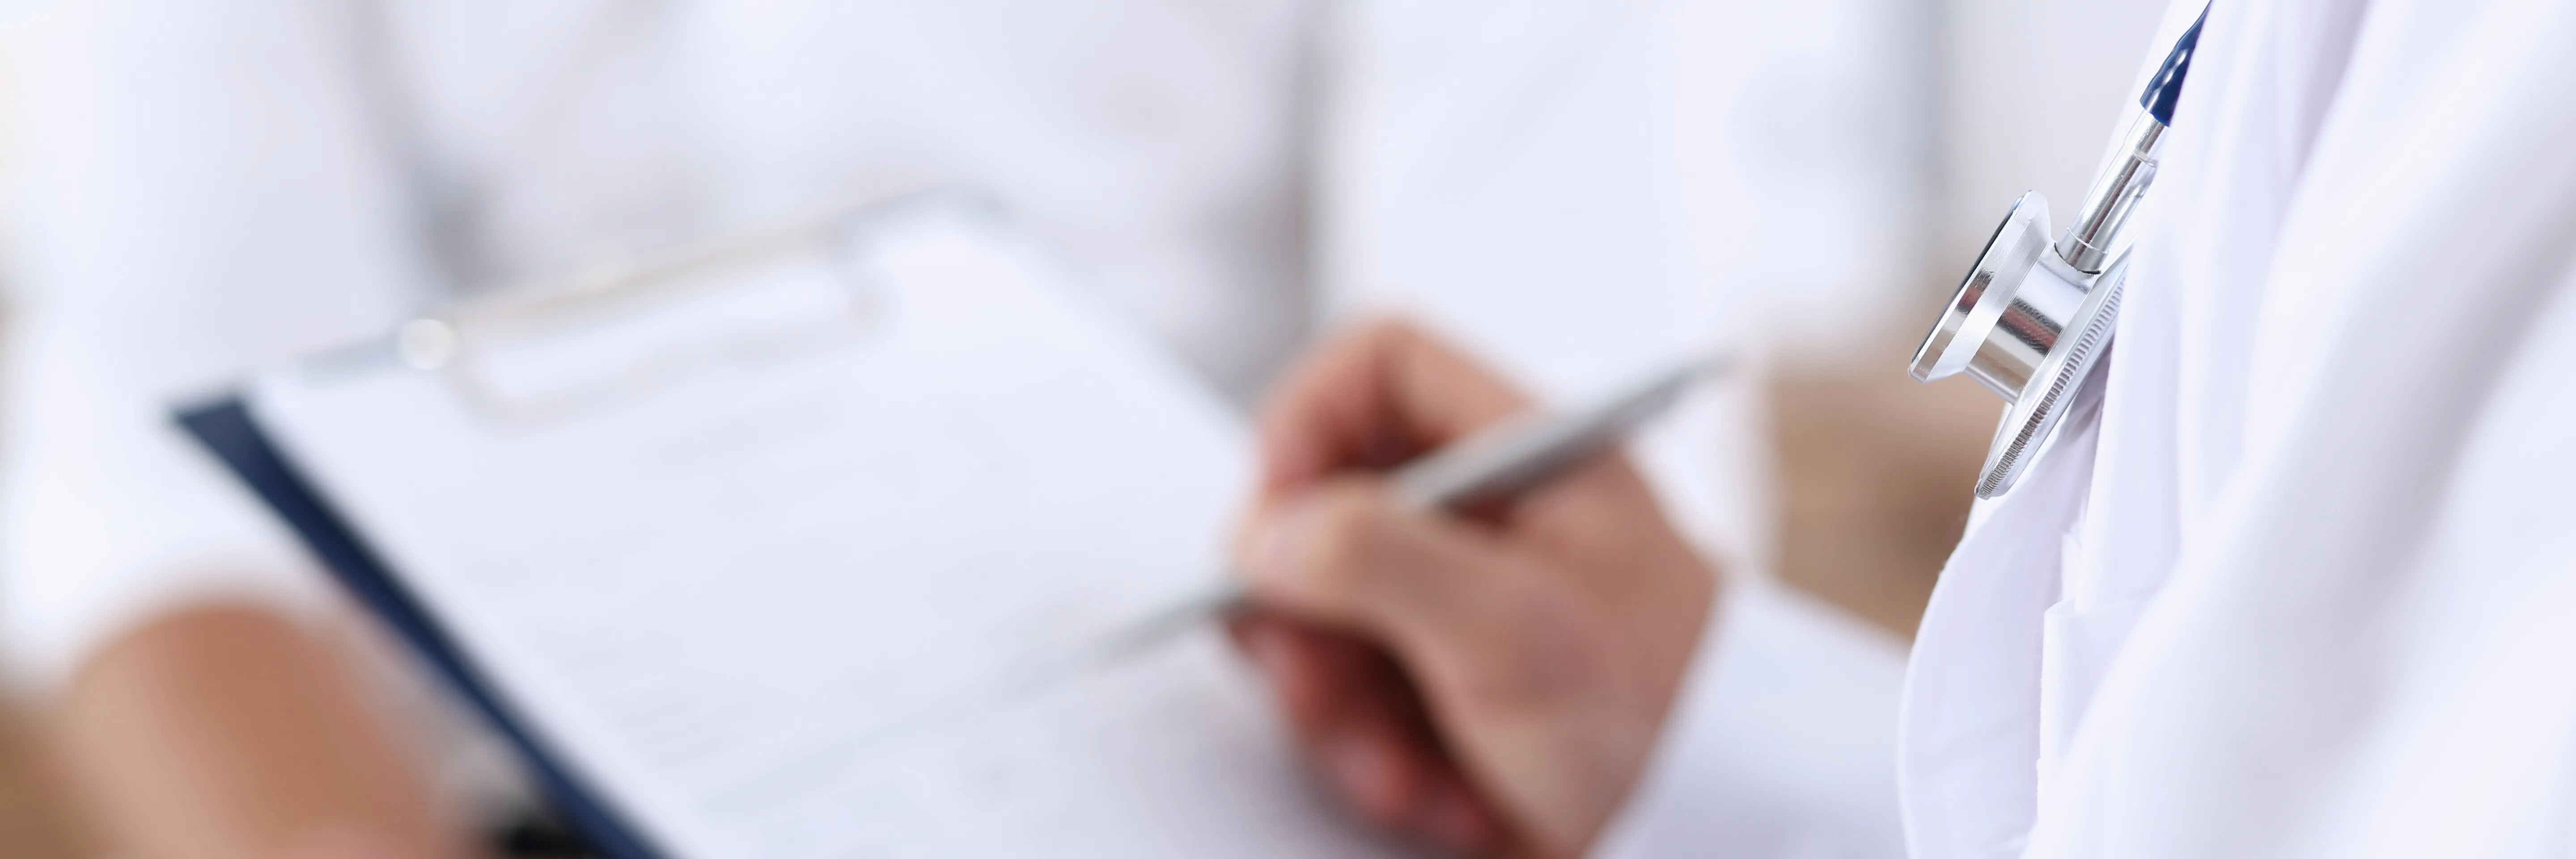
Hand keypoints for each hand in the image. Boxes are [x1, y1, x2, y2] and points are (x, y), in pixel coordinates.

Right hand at [1230, 320, 1716, 856]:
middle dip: (1304, 615)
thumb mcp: (1518, 630)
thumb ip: (1381, 558)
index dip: (1305, 424)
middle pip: (1322, 507)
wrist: (1731, 845)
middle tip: (1318, 690)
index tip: (1272, 525)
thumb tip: (1264, 533)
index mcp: (1526, 457)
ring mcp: (1462, 609)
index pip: (1381, 367)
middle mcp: (1488, 518)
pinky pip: (1355, 705)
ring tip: (1404, 780)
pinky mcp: (1449, 695)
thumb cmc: (1672, 723)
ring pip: (1322, 620)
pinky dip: (1376, 764)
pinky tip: (1446, 805)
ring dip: (1339, 713)